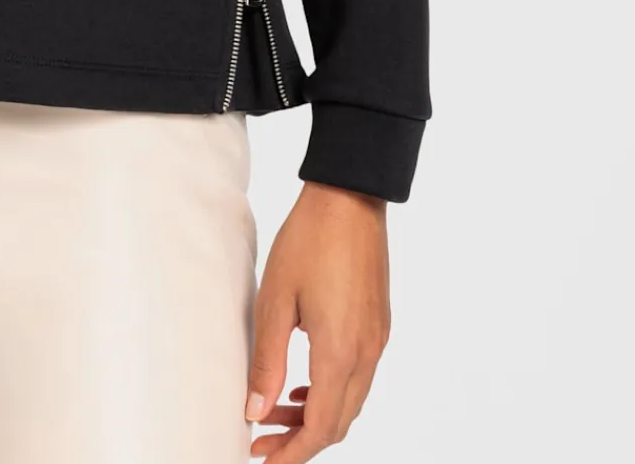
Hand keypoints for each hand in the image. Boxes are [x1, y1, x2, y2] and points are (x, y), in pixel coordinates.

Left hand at [244, 180, 390, 459]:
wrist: (350, 197)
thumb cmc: (308, 241)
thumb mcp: (276, 300)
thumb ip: (267, 361)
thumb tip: (255, 411)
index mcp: (341, 352)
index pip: (321, 428)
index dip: (293, 451)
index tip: (264, 458)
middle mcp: (367, 353)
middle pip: (339, 422)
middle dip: (301, 439)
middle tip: (263, 440)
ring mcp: (377, 339)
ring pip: (350, 401)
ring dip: (315, 415)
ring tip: (276, 411)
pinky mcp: (379, 324)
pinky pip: (358, 377)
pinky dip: (331, 391)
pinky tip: (304, 382)